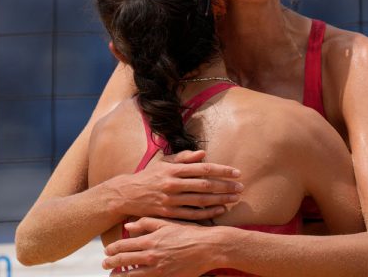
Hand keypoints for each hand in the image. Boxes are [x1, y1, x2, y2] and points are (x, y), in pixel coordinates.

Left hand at [104, 217, 219, 276]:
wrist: (208, 247)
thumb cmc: (189, 232)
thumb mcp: (167, 223)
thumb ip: (146, 223)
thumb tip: (127, 226)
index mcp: (150, 240)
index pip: (124, 246)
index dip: (112, 249)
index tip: (106, 251)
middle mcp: (151, 255)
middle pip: (124, 261)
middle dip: (111, 263)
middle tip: (104, 265)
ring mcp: (158, 269)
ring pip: (131, 276)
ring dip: (119, 276)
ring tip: (112, 276)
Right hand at [110, 150, 242, 220]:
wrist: (126, 195)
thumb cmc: (149, 176)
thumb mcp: (164, 163)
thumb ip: (184, 158)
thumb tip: (203, 154)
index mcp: (173, 169)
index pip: (203, 169)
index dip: (222, 171)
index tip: (237, 173)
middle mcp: (172, 184)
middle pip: (205, 185)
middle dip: (225, 186)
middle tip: (241, 187)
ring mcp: (170, 200)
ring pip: (201, 201)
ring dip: (220, 200)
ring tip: (235, 198)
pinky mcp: (168, 213)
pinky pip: (192, 214)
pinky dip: (208, 212)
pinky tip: (220, 209)